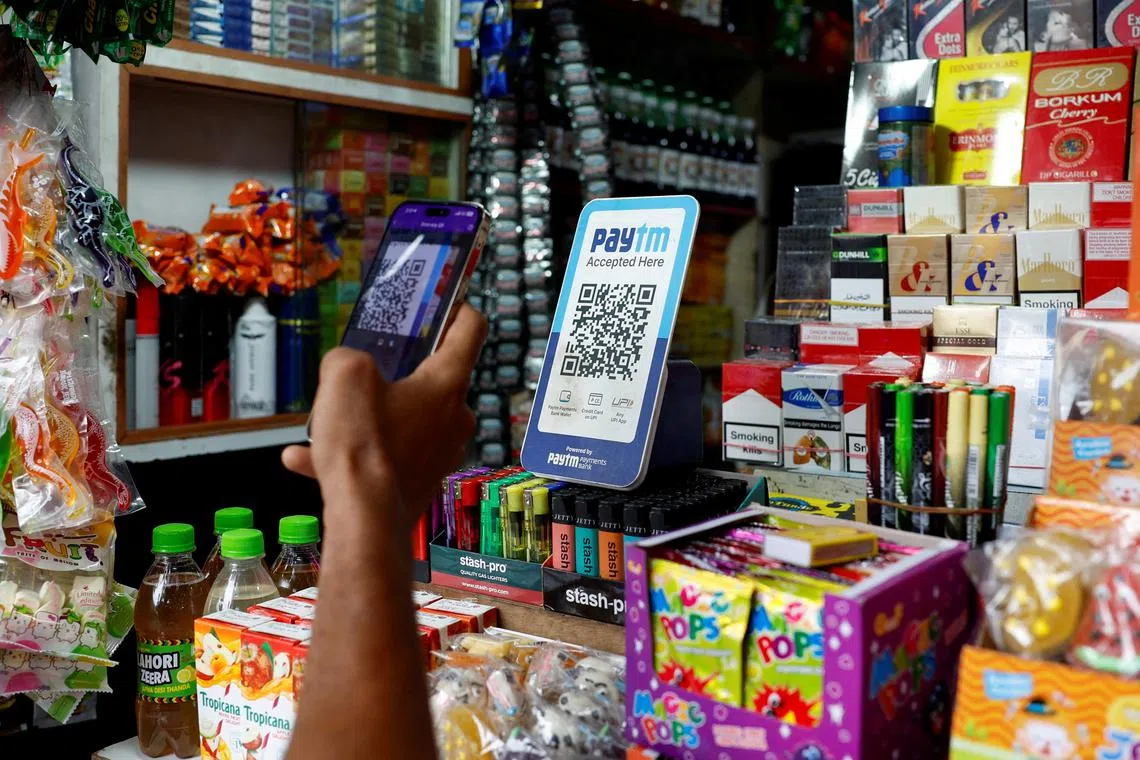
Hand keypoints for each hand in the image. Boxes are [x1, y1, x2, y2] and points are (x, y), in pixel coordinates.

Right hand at [284, 305, 487, 528]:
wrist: (364, 518)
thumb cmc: (364, 444)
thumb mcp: (344, 376)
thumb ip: (347, 358)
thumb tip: (346, 366)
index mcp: (447, 384)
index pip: (470, 331)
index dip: (458, 309)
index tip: (443, 303)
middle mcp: (454, 419)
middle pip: (433, 380)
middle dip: (397, 372)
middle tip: (364, 370)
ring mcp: (440, 453)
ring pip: (401, 422)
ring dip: (364, 418)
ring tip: (324, 423)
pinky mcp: (420, 482)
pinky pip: (385, 457)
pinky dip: (352, 455)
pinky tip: (304, 459)